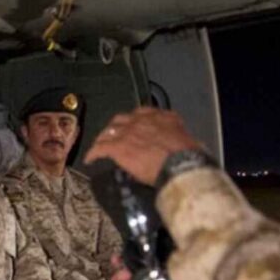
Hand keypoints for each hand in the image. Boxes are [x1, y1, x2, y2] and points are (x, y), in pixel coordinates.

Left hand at [83, 107, 201, 185]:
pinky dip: (93, 153)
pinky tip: (90, 160)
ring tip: (99, 147)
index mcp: (162, 117)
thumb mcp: (188, 142)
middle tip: (113, 137)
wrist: (180, 165)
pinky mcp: (117, 147)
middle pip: (122, 120)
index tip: (133, 128)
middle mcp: (143, 120)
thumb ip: (179, 140)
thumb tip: (183, 149)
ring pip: (109, 132)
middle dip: (116, 128)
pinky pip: (100, 148)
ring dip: (103, 139)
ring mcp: (128, 131)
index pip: (143, 114)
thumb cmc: (189, 158)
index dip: (135, 122)